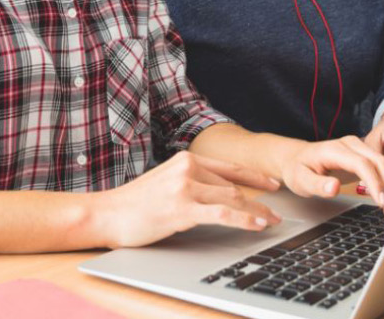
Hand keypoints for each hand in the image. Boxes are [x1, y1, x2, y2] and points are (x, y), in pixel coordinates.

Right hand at [96, 151, 282, 247]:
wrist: (107, 213)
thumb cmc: (134, 203)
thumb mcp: (166, 183)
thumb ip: (191, 182)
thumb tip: (219, 194)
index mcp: (185, 159)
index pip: (229, 167)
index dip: (254, 176)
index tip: (272, 184)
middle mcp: (188, 168)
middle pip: (233, 186)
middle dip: (258, 201)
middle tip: (276, 213)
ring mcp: (185, 187)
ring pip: (232, 198)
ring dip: (256, 212)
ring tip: (271, 221)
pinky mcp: (182, 208)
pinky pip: (222, 214)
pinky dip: (244, 220)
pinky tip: (256, 225)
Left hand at [280, 135, 383, 220]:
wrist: (297, 158)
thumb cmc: (298, 168)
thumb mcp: (300, 179)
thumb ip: (316, 184)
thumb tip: (333, 188)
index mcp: (336, 148)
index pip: (362, 163)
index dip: (375, 182)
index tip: (382, 202)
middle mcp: (353, 145)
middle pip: (380, 163)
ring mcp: (362, 149)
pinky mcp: (367, 158)